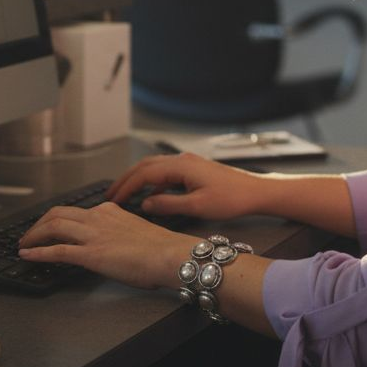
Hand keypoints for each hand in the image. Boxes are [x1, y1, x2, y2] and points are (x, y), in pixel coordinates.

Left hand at [17, 202, 195, 289]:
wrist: (171, 254)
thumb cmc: (162, 249)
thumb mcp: (137, 232)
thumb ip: (120, 234)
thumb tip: (114, 244)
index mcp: (109, 211)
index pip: (76, 211)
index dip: (57, 219)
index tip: (49, 226)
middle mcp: (98, 218)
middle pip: (58, 214)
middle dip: (39, 224)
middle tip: (29, 235)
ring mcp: (93, 235)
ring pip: (53, 227)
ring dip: (33, 236)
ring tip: (23, 245)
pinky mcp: (91, 254)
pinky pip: (57, 251)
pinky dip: (38, 252)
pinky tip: (27, 256)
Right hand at [107, 152, 265, 219]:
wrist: (256, 192)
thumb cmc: (232, 199)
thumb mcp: (197, 207)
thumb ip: (168, 205)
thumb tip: (145, 204)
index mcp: (180, 166)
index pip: (143, 174)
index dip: (125, 187)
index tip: (113, 199)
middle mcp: (182, 160)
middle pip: (144, 166)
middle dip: (125, 180)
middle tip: (111, 194)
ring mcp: (188, 163)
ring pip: (154, 167)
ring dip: (137, 179)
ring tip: (125, 194)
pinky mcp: (194, 169)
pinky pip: (165, 173)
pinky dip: (153, 182)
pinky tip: (152, 197)